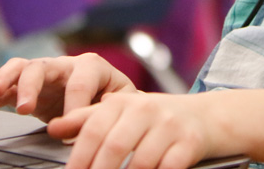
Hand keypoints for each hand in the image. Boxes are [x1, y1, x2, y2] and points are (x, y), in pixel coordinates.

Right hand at [0, 54, 137, 122]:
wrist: (109, 101)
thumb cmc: (116, 99)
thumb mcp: (121, 102)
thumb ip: (109, 107)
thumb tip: (96, 120)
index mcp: (91, 66)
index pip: (79, 83)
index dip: (73, 106)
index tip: (68, 130)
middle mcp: (65, 66)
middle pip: (43, 67)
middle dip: (31, 86)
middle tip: (24, 108)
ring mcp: (45, 75)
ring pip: (21, 69)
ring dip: (5, 79)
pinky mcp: (29, 88)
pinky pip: (9, 87)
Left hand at [53, 88, 263, 168]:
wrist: (209, 117)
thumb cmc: (159, 120)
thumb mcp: (124, 112)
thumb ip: (88, 119)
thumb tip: (53, 127)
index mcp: (124, 102)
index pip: (92, 130)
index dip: (77, 159)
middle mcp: (146, 108)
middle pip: (114, 147)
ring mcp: (170, 125)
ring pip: (141, 161)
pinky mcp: (191, 142)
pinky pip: (169, 167)